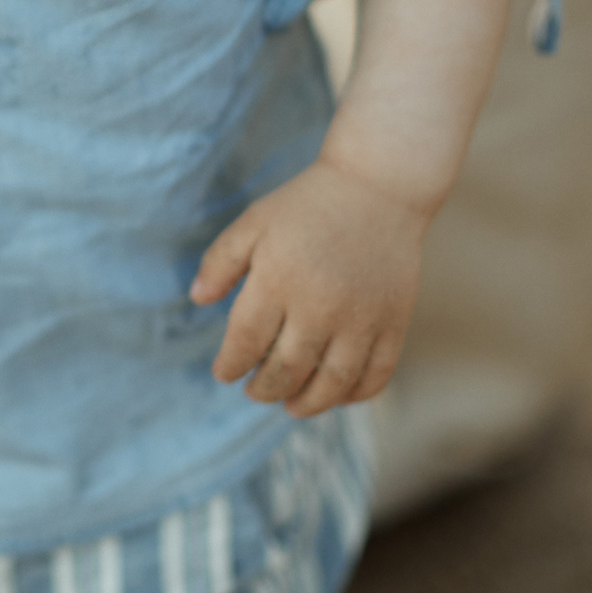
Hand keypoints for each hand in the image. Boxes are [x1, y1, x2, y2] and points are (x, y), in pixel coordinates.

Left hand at [190, 151, 428, 417]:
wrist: (378, 187)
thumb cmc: (307, 204)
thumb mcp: (255, 221)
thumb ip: (221, 260)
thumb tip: (197, 299)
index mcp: (278, 280)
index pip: (245, 342)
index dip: (230, 365)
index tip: (224, 373)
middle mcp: (320, 306)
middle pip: (286, 370)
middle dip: (264, 389)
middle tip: (254, 391)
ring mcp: (361, 318)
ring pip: (331, 383)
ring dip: (307, 403)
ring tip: (290, 405)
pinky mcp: (394, 323)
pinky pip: (375, 375)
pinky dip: (354, 395)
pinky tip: (337, 395)